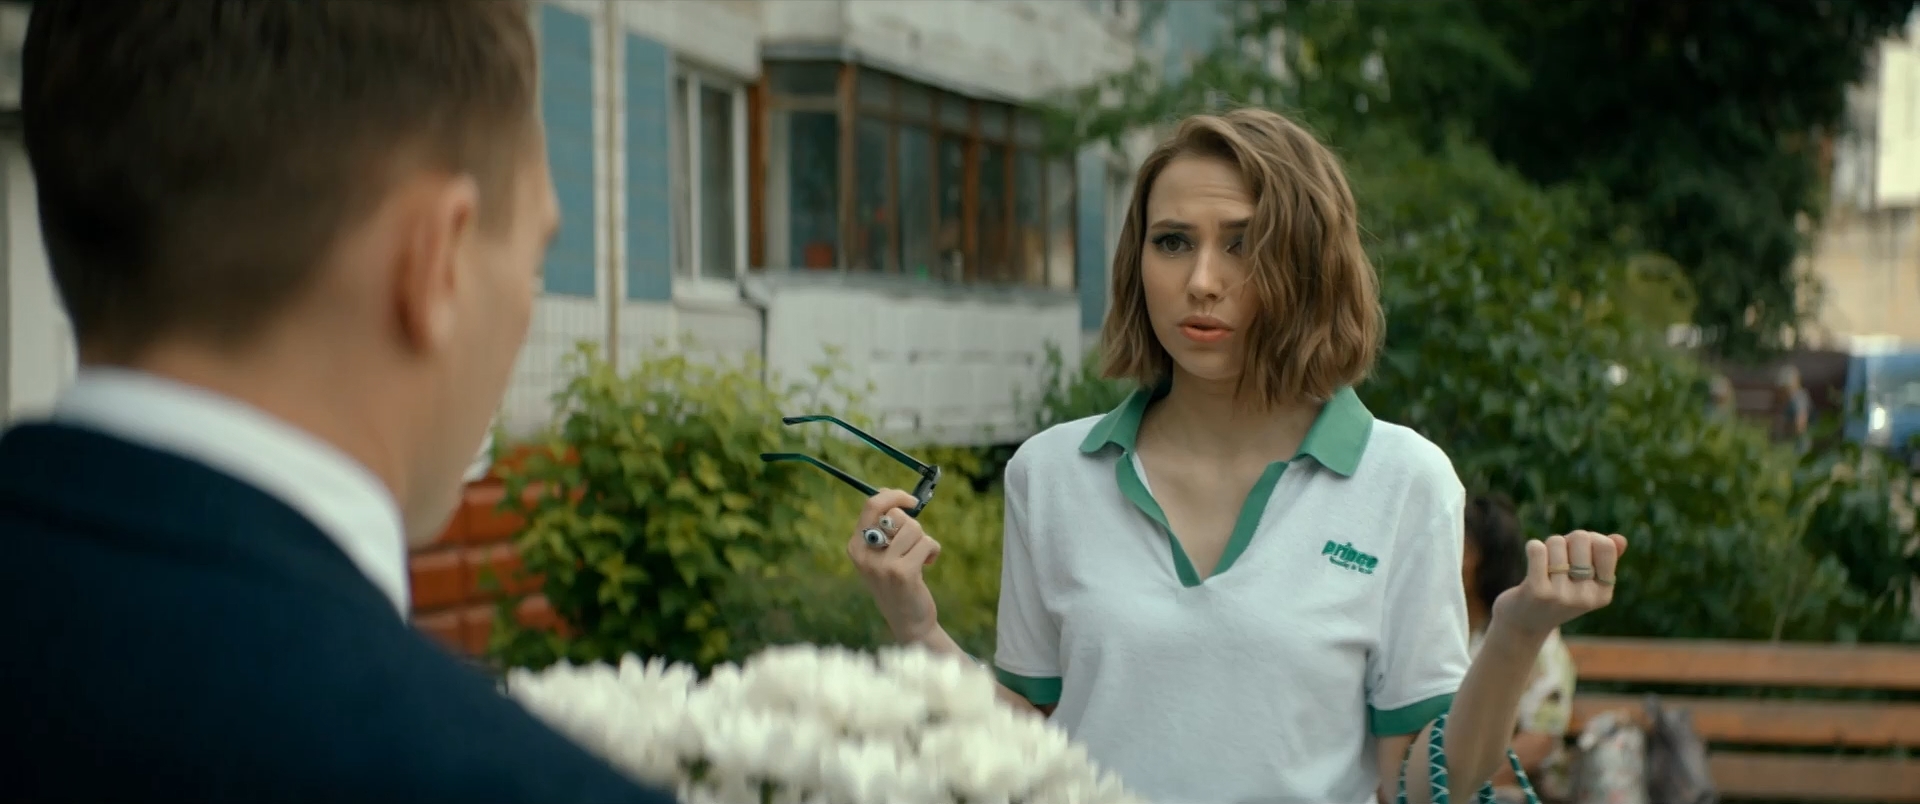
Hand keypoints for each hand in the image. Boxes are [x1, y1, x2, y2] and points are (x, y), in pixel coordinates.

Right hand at [847, 489, 941, 643]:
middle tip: (913, 548)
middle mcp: (865, 555)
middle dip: (913, 528)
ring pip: (914, 529)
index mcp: (856, 547)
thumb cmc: (898, 583)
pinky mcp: (902, 572)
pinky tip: (928, 565)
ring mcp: (882, 565)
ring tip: (920, 559)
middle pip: (898, 516)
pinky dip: (933, 551)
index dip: (893, 495)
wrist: (908, 622)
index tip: (910, 500)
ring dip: (924, 542)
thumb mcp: (882, 555)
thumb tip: (886, 492)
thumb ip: (883, 528)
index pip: (871, 506)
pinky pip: (926, 543)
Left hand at [1489, 529, 1627, 640]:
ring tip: (1544, 566)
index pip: (1606, 546)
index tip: (1578, 551)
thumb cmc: (1557, 594)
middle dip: (1567, 541)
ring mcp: (1562, 595)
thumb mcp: (1584, 581)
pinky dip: (1533, 547)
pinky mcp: (1537, 591)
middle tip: (1558, 559)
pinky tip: (1532, 558)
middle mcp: (1586, 597)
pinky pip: (1538, 550)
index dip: (1590, 539)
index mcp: (1604, 594)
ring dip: (1547, 547)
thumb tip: (1620, 539)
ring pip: (1556, 542)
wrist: (1524, 623)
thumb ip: (1603, 558)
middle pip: (1581, 538)